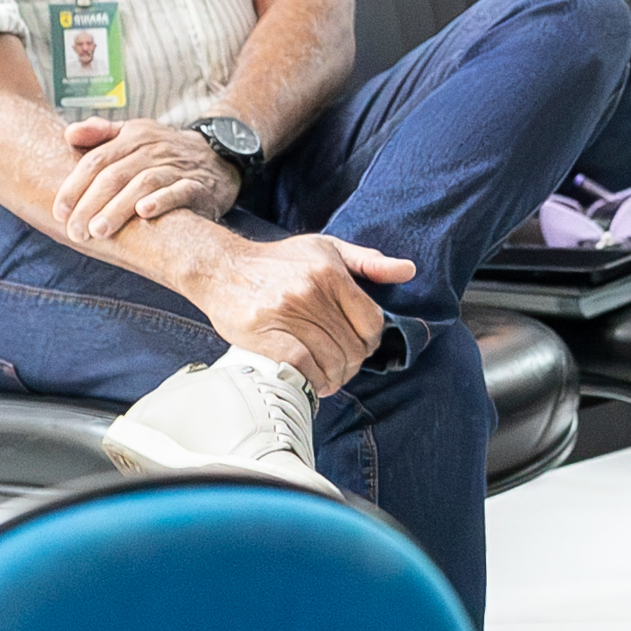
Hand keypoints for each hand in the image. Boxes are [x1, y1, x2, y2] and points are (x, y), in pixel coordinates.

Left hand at [54, 118, 241, 241]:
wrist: (219, 158)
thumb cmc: (163, 153)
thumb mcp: (134, 135)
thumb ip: (100, 134)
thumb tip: (68, 134)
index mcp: (133, 136)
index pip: (96, 160)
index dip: (75, 187)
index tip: (60, 212)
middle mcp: (154, 148)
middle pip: (115, 175)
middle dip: (91, 204)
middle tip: (75, 231)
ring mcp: (178, 166)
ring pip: (143, 184)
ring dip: (118, 208)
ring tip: (99, 230)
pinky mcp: (199, 185)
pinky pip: (180, 191)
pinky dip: (162, 200)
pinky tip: (144, 213)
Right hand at [188, 233, 417, 396]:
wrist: (222, 268)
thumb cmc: (279, 261)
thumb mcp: (327, 249)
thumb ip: (368, 261)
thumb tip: (408, 270)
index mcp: (331, 273)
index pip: (371, 321)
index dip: (371, 341)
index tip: (362, 346)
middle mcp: (310, 292)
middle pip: (352, 345)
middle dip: (353, 363)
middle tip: (345, 367)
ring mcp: (286, 314)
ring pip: (329, 359)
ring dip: (335, 376)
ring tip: (331, 377)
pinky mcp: (264, 334)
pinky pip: (302, 366)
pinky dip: (313, 379)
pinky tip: (314, 381)